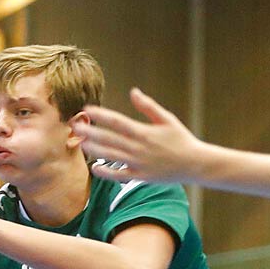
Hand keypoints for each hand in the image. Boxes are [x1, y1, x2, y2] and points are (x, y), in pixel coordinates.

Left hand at [76, 88, 207, 183]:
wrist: (195, 164)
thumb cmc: (181, 139)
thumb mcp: (167, 119)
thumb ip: (148, 106)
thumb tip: (133, 91)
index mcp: (145, 132)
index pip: (118, 121)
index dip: (102, 115)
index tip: (88, 109)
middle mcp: (139, 148)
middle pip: (109, 138)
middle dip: (91, 131)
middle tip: (75, 125)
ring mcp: (138, 163)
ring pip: (111, 155)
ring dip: (94, 149)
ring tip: (80, 142)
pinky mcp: (140, 176)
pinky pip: (119, 175)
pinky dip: (106, 172)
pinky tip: (94, 167)